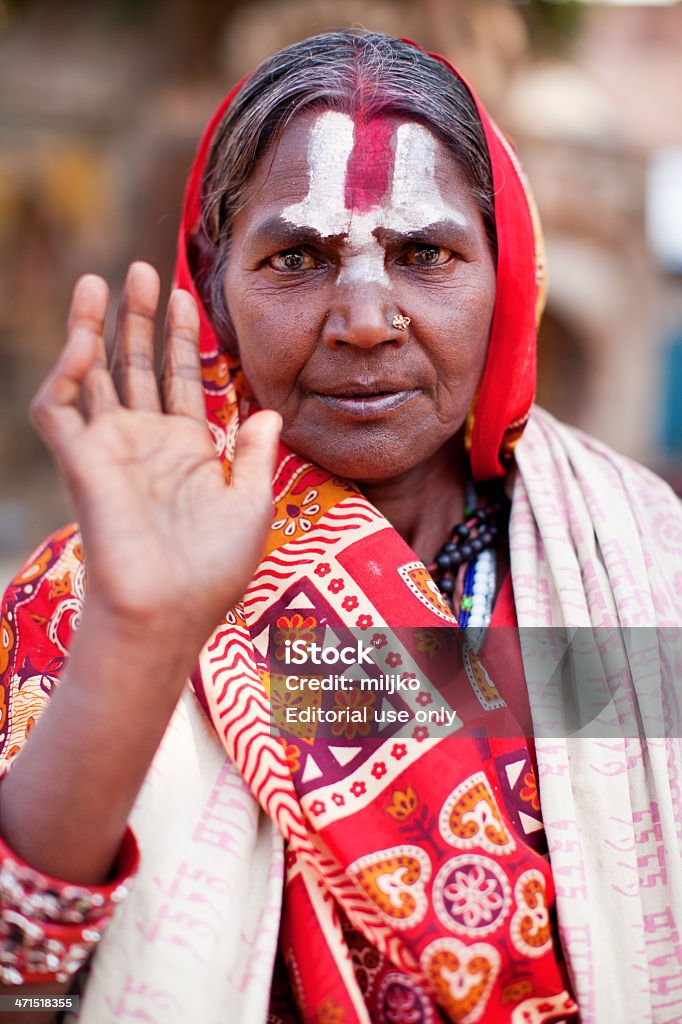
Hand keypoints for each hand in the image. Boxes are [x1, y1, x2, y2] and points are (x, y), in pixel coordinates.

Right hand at [31, 262, 280, 652]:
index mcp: (186, 450)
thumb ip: (254, 453)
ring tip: (103, 279)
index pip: (180, 379)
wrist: (171, 611)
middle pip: (137, 366)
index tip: (186, 296)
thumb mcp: (251, 502)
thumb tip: (268, 414)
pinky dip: (67, 373)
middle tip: (142, 270)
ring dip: (95, 328)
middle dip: (138, 319)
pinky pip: (61, 409)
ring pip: (94, 375)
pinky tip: (87, 342)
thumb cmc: (214, 568)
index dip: (181, 339)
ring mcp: (111, 449)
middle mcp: (146, 443)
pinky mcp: (81, 461)